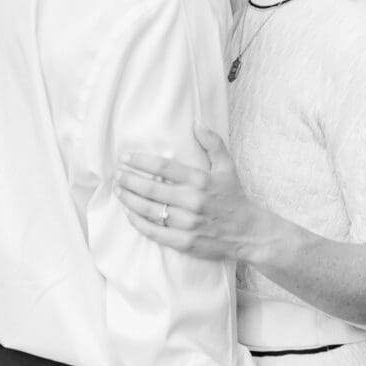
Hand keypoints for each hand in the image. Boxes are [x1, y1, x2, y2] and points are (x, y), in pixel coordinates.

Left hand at [115, 123, 265, 260]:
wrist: (248, 233)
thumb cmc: (234, 197)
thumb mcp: (227, 166)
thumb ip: (213, 142)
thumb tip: (196, 122)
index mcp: (201, 180)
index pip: (163, 167)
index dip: (140, 161)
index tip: (125, 157)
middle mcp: (192, 201)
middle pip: (151, 188)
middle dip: (129, 180)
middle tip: (117, 174)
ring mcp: (188, 223)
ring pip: (149, 210)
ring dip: (129, 200)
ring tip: (118, 191)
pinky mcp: (184, 242)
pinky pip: (154, 232)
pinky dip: (138, 222)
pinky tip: (129, 213)